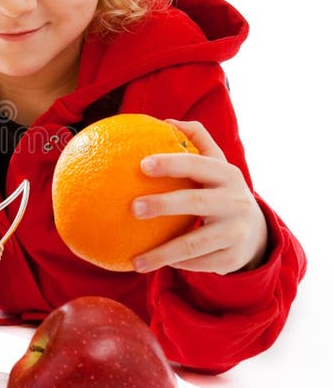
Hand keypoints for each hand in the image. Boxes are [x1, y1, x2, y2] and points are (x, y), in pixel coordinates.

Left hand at [131, 119, 268, 274]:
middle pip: (196, 202)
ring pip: (194, 243)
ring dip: (161, 253)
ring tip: (134, 262)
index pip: (198, 164)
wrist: (255, 231)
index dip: (172, 162)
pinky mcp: (232, 258)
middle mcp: (235, 201)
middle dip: (163, 204)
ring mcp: (236, 231)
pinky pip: (198, 263)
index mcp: (227, 174)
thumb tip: (165, 121)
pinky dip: (175, 265)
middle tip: (132, 207)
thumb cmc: (220, 190)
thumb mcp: (216, 165)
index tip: (142, 164)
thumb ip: (196, 140)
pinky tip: (152, 266)